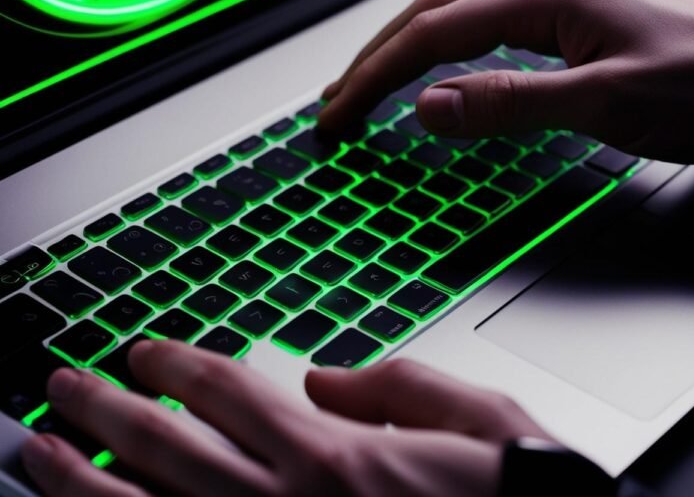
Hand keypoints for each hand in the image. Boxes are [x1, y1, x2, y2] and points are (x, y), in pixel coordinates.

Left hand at [22, 340, 553, 496]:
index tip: (142, 350)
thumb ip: (395, 384)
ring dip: (84, 479)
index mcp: (334, 452)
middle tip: (62, 385)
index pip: (229, 390)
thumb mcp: (473, 415)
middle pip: (167, 445)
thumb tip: (320, 374)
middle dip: (104, 410)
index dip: (176, 363)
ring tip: (39, 452)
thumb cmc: (507, 494)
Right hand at [319, 0, 693, 162]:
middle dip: (374, 59)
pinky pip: (485, 33)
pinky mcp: (569, 25)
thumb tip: (427, 107)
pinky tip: (435, 76)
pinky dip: (444, 56)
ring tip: (366, 86)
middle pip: (431, 15)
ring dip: (402, 53)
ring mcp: (556, 4)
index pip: (431, 36)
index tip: (338, 114)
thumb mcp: (604, 103)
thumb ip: (510, 103)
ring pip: (454, 19)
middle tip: (335, 100)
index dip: (375, 77)